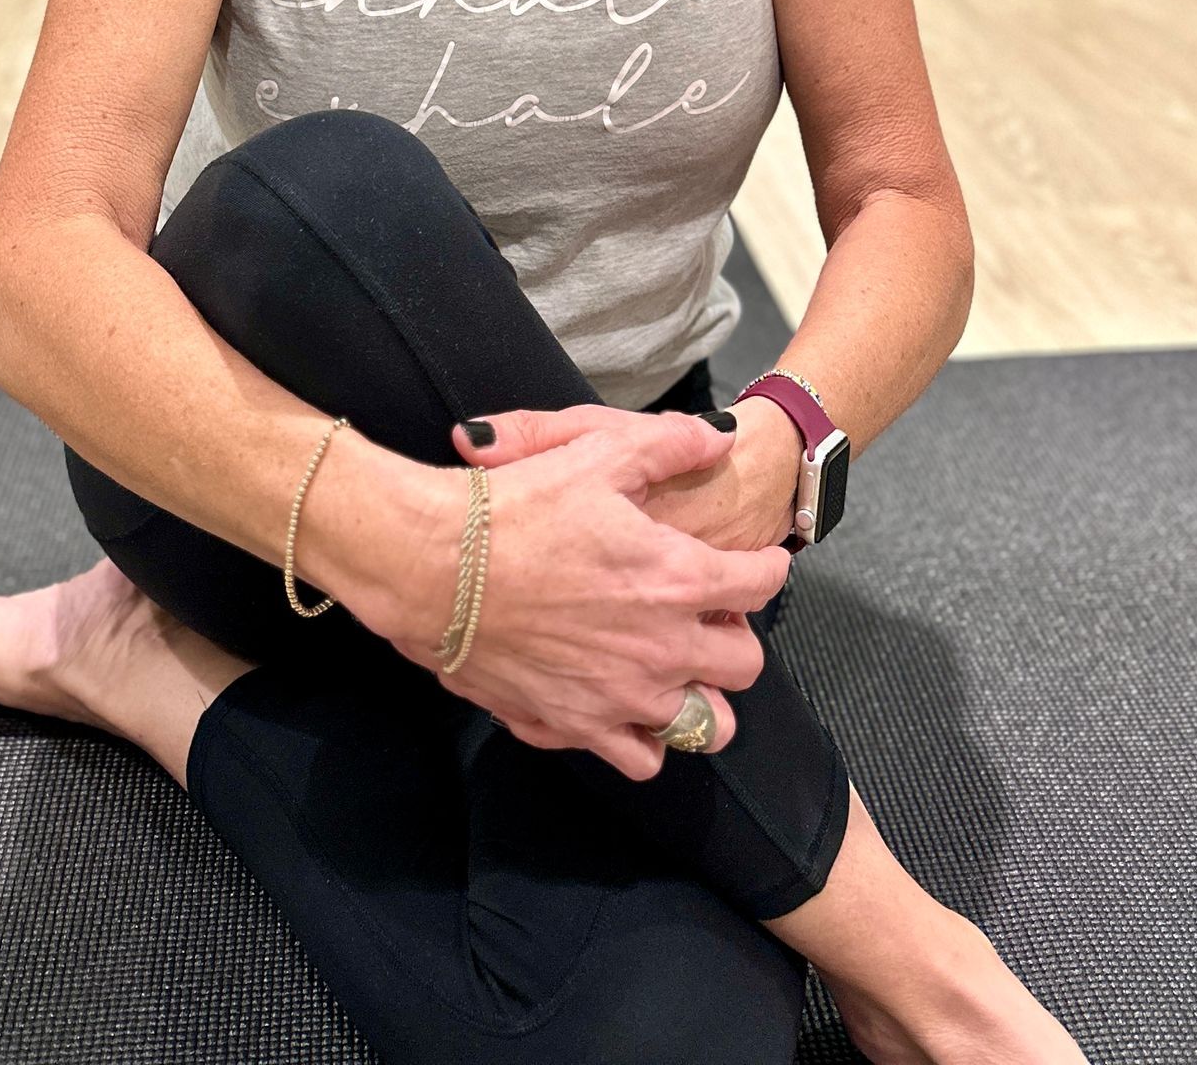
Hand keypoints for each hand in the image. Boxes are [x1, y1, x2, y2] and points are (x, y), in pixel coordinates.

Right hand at [384, 409, 792, 780]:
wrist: (431, 566)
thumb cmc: (515, 504)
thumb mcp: (596, 450)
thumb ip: (669, 444)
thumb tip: (721, 438)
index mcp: (676, 579)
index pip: (759, 584)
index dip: (766, 566)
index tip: (757, 560)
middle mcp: (661, 650)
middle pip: (744, 667)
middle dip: (738, 638)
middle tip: (710, 615)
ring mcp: (620, 698)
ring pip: (703, 725)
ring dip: (701, 697)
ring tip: (675, 668)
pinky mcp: (575, 726)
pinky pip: (639, 757)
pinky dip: (643, 737)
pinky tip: (624, 703)